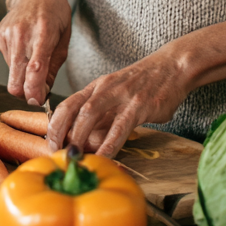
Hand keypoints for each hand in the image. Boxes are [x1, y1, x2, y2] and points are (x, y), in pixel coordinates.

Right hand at [0, 0, 71, 106]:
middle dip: (25, 91)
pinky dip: (17, 61)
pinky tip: (25, 45)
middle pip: (15, 77)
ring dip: (22, 73)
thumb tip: (43, 92)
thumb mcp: (63, 37)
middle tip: (37, 92)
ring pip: (12, 72)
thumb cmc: (54, 12)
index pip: (35, 67)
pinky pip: (7, 60)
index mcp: (44, 32)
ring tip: (34, 54)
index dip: (34, 90)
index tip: (37, 101)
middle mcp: (22, 33)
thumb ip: (53, 66)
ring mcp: (7, 34)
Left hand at [47, 48, 190, 157]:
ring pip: (90, 115)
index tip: (51, 143)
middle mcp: (104, 88)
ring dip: (78, 138)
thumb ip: (105, 117)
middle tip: (58, 153)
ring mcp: (121, 95)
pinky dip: (108, 145)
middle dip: (60, 132)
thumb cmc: (145, 84)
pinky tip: (104, 158)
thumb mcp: (118, 94)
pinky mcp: (139, 105)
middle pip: (72, 109)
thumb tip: (89, 144)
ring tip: (74, 157)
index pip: (67, 104)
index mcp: (97, 86)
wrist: (173, 66)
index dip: (54, 124)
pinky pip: (119, 128)